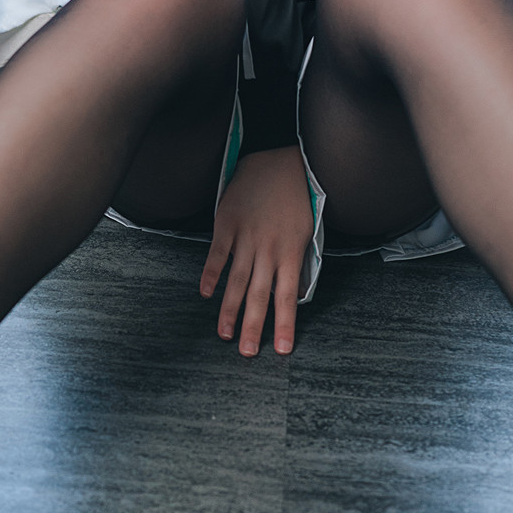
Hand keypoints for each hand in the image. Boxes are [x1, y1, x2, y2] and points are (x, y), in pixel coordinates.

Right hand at [199, 146, 313, 355]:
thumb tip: (295, 295)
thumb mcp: (306, 231)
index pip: (288, 297)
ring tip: (225, 334)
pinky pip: (218, 253)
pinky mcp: (228, 223)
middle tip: (247, 353)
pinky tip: (206, 294)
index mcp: (291, 252)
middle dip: (253, 326)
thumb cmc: (295, 198)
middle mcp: (268, 249)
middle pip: (260, 294)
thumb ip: (298, 263)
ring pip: (237, 280)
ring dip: (229, 309)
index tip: (281, 350)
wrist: (277, 159)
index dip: (284, 324)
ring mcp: (246, 236)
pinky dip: (211, 273)